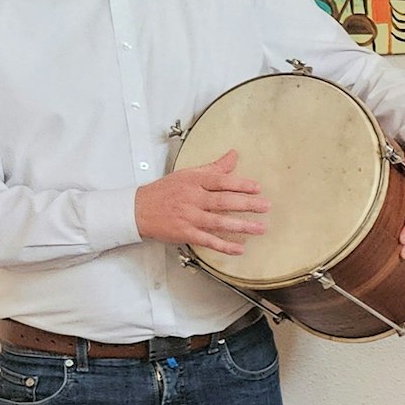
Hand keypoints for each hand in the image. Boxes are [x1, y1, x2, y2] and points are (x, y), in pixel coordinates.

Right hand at [135, 149, 268, 255]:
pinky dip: (224, 245)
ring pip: (218, 222)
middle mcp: (192, 199)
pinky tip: (239, 248)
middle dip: (246, 204)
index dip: (240, 184)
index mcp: (194, 182)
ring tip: (260, 228)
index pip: (220, 181)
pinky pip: (207, 240)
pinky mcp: (185, 233)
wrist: (138, 209)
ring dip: (241, 226)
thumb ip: (214, 168)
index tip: (257, 188)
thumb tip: (234, 156)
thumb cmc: (165, 191)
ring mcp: (189, 217)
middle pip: (223, 201)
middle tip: (266, 206)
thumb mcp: (188, 174)